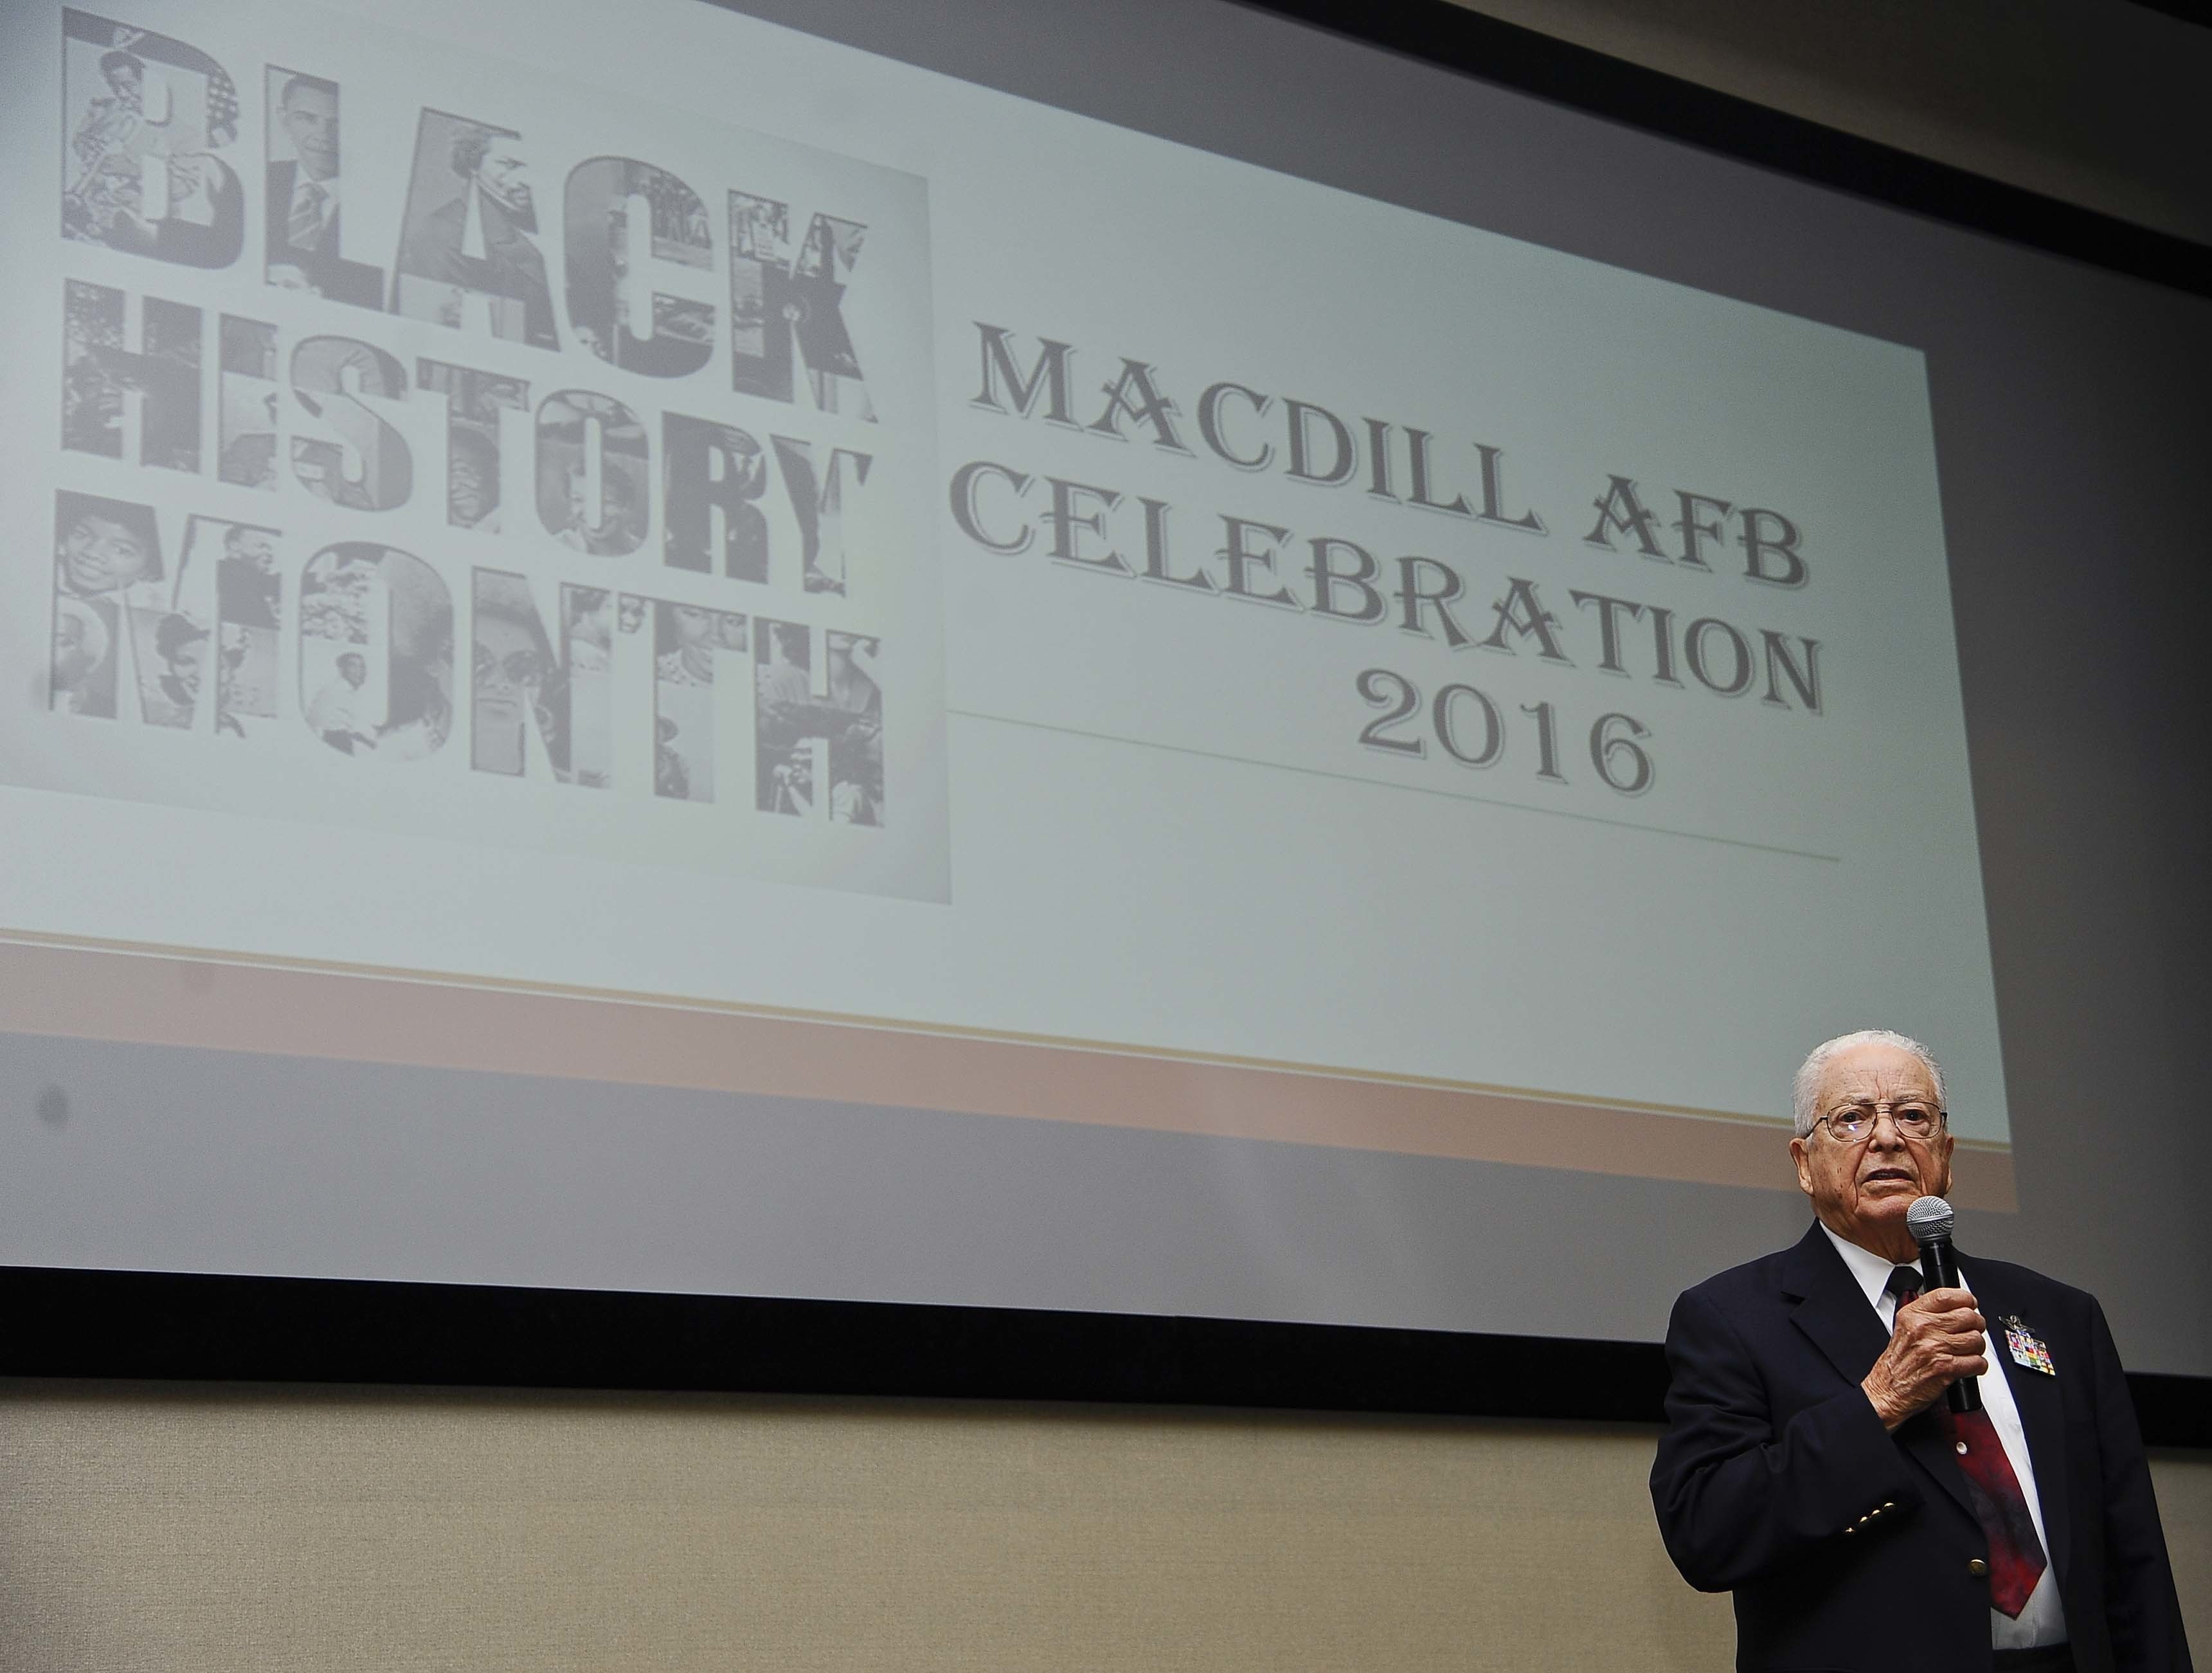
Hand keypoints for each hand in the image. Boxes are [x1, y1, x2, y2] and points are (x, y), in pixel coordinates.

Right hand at [1862, 1287, 1987, 1429]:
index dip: (1965, 1299)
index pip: (1947, 1295)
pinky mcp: (1946, 1368)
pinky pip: (1978, 1362)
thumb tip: (1955, 1305)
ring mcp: (1935, 1348)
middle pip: (1968, 1316)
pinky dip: (1978, 1366)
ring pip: (1976, 1339)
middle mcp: (1923, 1328)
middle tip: (1971, 1331)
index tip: (1970, 1305)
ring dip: (1977, 1347)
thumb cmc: (1898, 1362)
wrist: (1889, 1390)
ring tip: (1967, 1351)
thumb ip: (1926, 1313)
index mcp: (1912, 1315)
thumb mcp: (1904, 1327)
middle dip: (1975, 1326)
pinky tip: (1968, 1365)